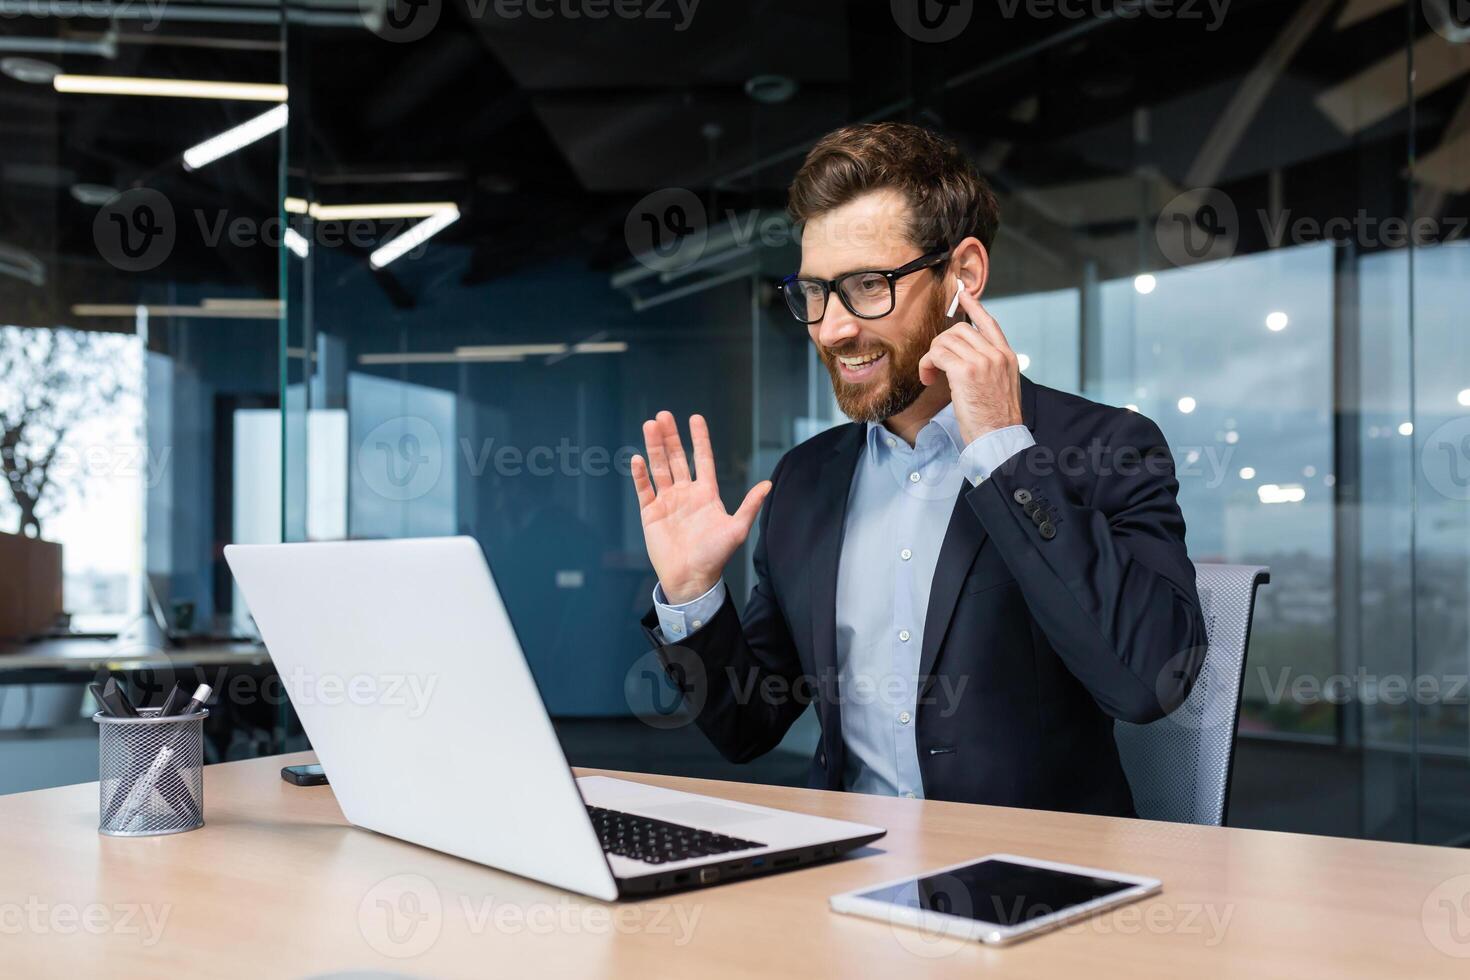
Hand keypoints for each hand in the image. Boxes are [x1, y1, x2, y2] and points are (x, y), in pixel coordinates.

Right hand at [631, 412, 771, 604]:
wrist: (690, 578)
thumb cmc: (715, 556)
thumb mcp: (736, 529)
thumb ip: (750, 505)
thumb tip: (768, 485)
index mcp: (706, 493)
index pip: (703, 459)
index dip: (700, 439)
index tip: (695, 418)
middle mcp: (686, 493)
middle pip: (677, 458)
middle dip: (670, 436)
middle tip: (663, 416)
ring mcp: (667, 502)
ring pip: (659, 468)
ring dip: (654, 448)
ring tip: (650, 426)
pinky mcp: (650, 513)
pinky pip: (644, 489)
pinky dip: (640, 474)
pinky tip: (638, 458)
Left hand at [917, 288, 1022, 445]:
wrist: (999, 438)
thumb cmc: (996, 420)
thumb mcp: (1001, 387)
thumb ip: (989, 368)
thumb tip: (964, 359)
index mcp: (1007, 357)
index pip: (989, 323)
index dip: (974, 306)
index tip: (962, 294)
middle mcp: (996, 355)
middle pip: (959, 330)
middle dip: (940, 344)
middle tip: (934, 366)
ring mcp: (982, 361)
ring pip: (945, 340)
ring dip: (931, 357)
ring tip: (930, 376)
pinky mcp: (965, 371)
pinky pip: (936, 354)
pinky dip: (926, 365)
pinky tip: (928, 379)